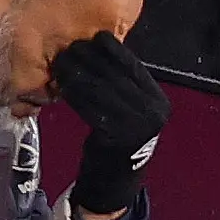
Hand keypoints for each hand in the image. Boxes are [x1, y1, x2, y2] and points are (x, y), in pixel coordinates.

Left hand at [49, 33, 168, 218]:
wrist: (115, 182)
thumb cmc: (118, 141)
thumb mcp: (129, 111)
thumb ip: (122, 86)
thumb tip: (99, 50)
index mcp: (158, 101)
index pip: (134, 66)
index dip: (113, 49)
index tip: (95, 36)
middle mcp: (153, 111)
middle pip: (116, 76)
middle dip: (90, 59)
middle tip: (69, 47)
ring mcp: (137, 126)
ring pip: (101, 90)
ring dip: (78, 74)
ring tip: (61, 63)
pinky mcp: (116, 137)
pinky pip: (91, 109)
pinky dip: (75, 95)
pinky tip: (62, 86)